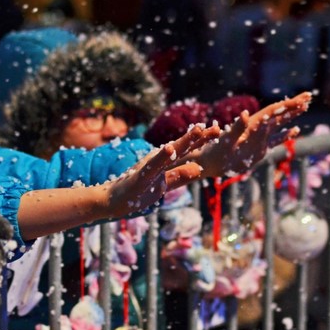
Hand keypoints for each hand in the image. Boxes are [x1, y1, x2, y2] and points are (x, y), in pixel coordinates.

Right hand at [102, 124, 220, 219]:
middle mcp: (157, 161)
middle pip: (182, 148)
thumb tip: (199, 168)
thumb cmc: (135, 192)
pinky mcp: (139, 177)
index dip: (202, 141)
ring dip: (184, 141)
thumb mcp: (162, 185)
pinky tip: (169, 148)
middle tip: (217, 128)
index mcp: (163, 163)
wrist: (110, 201)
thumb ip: (179, 176)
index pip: (186, 151)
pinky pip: (152, 166)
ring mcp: (148, 168)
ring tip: (198, 130)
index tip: (219, 130)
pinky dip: (161, 157)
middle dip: (199, 138)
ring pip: (169, 153)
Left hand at [192, 92, 311, 177]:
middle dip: (293, 105)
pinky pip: (274, 140)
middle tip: (308, 95)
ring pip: (278, 124)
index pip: (273, 111)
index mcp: (251, 125)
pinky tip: (294, 130)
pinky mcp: (258, 149)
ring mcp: (258, 139)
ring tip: (304, 106)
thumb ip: (236, 128)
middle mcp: (256, 129)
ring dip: (290, 115)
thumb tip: (245, 114)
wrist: (209, 163)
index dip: (288, 104)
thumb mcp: (226, 141)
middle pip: (278, 114)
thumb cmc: (215, 152)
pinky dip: (284, 135)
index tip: (303, 97)